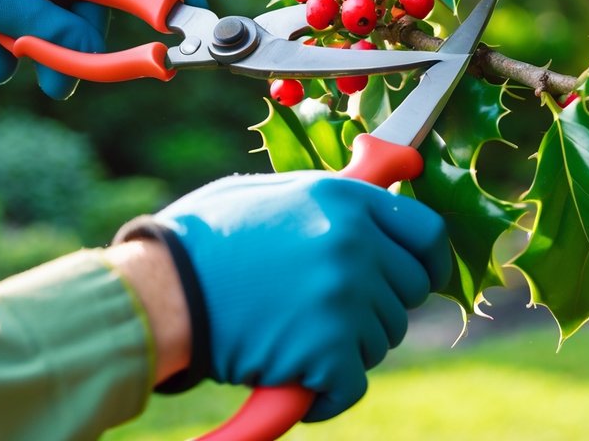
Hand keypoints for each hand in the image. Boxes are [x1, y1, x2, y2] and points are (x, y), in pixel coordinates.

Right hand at [133, 172, 449, 421]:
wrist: (159, 288)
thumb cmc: (202, 240)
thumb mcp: (273, 196)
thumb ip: (328, 204)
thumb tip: (370, 204)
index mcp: (344, 200)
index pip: (426, 233)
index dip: (428, 261)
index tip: (421, 278)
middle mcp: (354, 243)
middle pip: (407, 293)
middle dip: (377, 307)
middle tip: (328, 313)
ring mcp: (344, 297)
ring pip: (381, 339)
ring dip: (347, 346)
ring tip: (293, 336)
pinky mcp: (328, 350)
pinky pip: (350, 384)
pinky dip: (326, 393)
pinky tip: (294, 380)